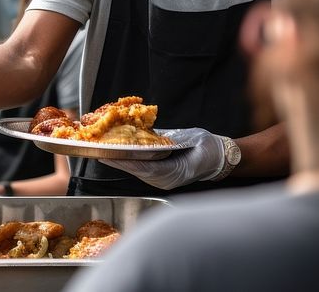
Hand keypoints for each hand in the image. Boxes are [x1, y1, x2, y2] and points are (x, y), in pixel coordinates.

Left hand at [100, 128, 225, 189]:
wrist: (220, 158)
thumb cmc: (209, 149)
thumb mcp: (194, 141)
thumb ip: (176, 141)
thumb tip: (156, 138)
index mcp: (174, 173)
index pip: (145, 167)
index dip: (127, 161)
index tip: (111, 155)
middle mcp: (165, 180)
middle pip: (136, 170)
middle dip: (117, 161)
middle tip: (99, 151)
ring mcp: (162, 180)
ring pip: (136, 170)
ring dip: (119, 161)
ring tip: (102, 151)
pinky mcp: (160, 176)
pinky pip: (140, 168)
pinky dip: (128, 160)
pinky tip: (116, 153)